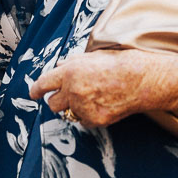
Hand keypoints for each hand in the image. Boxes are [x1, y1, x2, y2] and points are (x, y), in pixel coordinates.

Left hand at [30, 49, 177, 128]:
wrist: (143, 80)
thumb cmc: (122, 63)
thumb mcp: (93, 56)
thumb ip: (73, 63)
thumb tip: (60, 67)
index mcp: (70, 72)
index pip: (44, 83)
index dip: (37, 89)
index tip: (34, 93)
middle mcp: (73, 91)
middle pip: (52, 103)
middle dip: (57, 99)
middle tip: (68, 95)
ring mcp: (83, 107)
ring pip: (68, 114)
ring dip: (73, 107)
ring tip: (91, 98)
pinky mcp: (95, 120)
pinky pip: (84, 121)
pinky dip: (89, 115)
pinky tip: (102, 104)